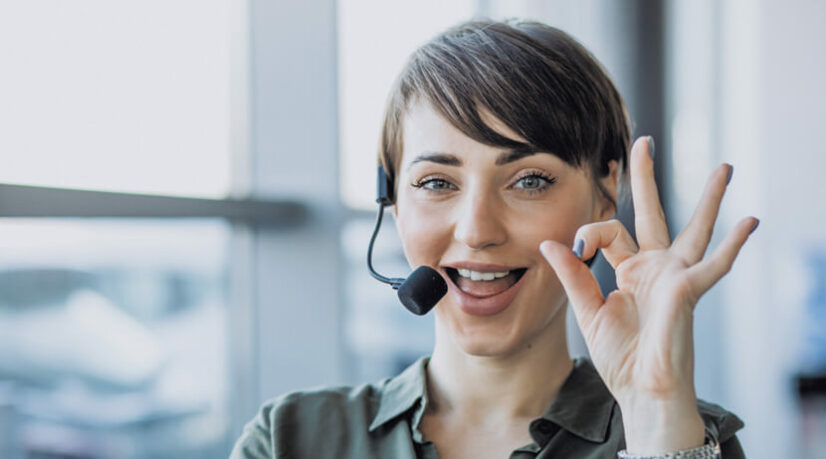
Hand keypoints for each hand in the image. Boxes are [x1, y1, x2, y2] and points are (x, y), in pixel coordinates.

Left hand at [539, 136, 757, 453]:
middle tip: (643, 141)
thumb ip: (572, 275)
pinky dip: (732, 245)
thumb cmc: (619, 356)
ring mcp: (675, 276)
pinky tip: (749, 222)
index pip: (609, 230)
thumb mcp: (587, 310)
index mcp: (629, 269)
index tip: (574, 249)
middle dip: (646, 178)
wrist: (640, 390)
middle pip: (652, 213)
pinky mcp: (688, 291)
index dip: (588, 233)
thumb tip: (549, 243)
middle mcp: (654, 267)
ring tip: (724, 168)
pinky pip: (715, 265)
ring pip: (694, 229)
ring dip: (709, 199)